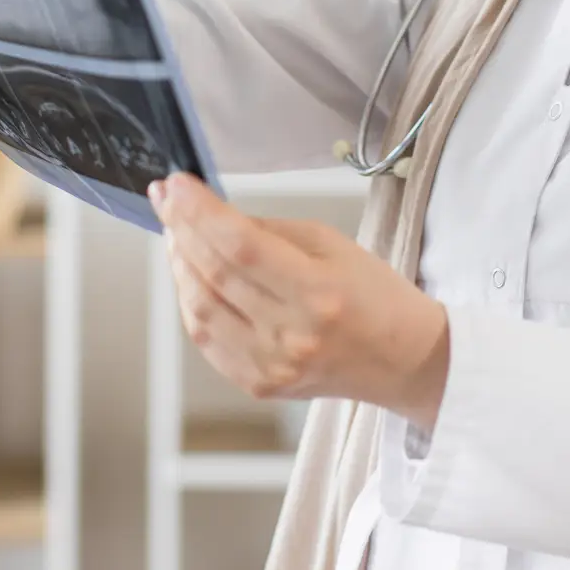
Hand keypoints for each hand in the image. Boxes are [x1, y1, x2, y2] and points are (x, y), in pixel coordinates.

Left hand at [150, 173, 450, 432]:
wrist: (403, 360)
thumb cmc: (374, 295)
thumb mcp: (332, 244)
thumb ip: (268, 231)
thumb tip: (212, 217)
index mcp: (318, 293)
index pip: (240, 246)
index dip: (199, 211)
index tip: (176, 184)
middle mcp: (291, 335)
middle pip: (213, 275)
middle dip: (181, 229)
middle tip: (167, 200)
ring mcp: (271, 366)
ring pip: (199, 309)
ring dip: (179, 266)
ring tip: (176, 234)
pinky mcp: (258, 384)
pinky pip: (206, 340)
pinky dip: (191, 303)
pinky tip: (191, 276)